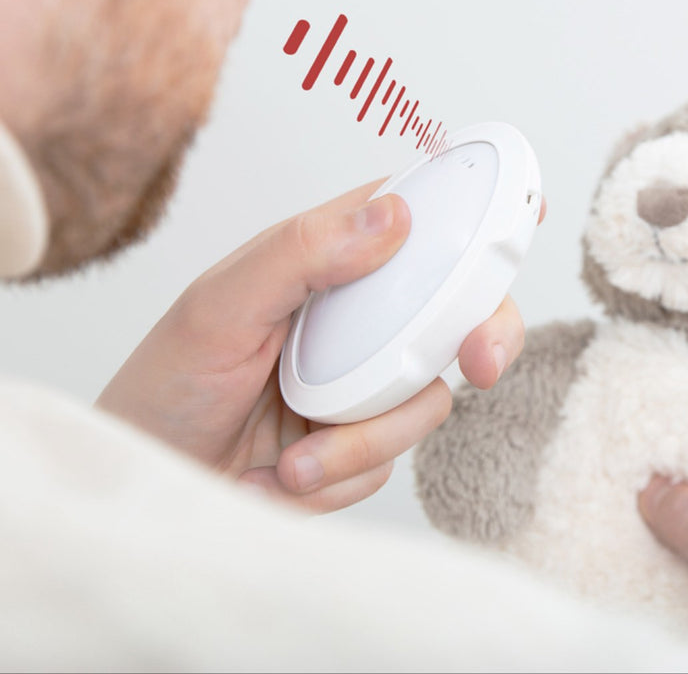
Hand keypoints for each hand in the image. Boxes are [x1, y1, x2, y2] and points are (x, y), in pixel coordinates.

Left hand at [97, 180, 542, 511]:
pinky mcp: (364, 441)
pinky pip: (391, 458)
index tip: (528, 213)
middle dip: (482, 334)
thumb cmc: (166, 383)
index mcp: (329, 259)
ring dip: (365, 438)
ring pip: (429, 397)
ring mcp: (367, 379)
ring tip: (292, 456)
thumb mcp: (221, 305)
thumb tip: (394, 215)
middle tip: (482, 361)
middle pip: (458, 307)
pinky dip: (341, 471)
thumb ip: (303, 253)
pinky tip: (288, 472)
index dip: (475, 212)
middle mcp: (360, 315)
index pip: (416, 218)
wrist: (152, 482)